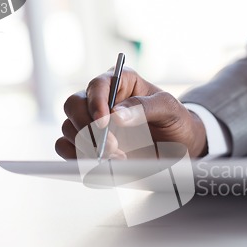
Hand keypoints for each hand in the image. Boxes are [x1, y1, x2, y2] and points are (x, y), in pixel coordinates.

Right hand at [55, 67, 207, 158]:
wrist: (179, 147)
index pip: (98, 84)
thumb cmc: (175, 121)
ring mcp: (92, 124)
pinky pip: (67, 148)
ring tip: (117, 157)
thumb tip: (116, 114)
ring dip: (88, 147)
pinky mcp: (88, 145)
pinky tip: (102, 164)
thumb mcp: (169, 108)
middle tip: (111, 146)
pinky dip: (79, 158)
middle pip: (74, 106)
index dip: (96, 101)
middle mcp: (101, 101)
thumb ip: (145, 107)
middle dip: (89, 128)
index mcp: (120, 83)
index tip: (104, 121)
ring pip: (69, 129)